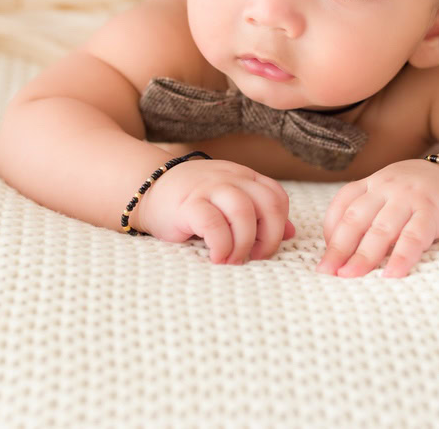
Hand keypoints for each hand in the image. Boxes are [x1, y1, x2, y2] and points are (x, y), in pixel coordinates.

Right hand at [134, 158, 295, 264]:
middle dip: (268, 237)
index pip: (277, 197)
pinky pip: (213, 223)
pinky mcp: (188, 204)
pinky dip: (221, 245)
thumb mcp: (229, 202)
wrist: (148, 188)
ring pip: (244, 211)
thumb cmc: (193, 201)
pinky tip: (217, 258)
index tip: (264, 249)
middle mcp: (231, 179)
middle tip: (254, 258)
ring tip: (234, 260)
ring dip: (244, 243)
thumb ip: (258, 214)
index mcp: (244, 178)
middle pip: (267, 203)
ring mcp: (209, 188)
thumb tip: (290, 232)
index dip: (277, 226)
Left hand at [315, 158, 438, 277]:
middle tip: (326, 272)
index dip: (329, 231)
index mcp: (374, 182)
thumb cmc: (423, 193)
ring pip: (381, 229)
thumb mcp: (392, 192)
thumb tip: (343, 249)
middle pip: (356, 218)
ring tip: (349, 276)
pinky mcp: (433, 211)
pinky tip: (391, 275)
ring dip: (363, 256)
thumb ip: (371, 212)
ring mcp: (410, 197)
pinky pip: (414, 237)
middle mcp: (388, 186)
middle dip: (338, 248)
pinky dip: (401, 257)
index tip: (326, 257)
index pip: (342, 204)